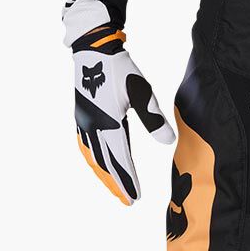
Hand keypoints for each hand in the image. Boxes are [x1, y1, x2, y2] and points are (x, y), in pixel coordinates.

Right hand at [72, 27, 174, 204]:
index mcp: (107, 123)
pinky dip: (92, 160)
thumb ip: (153, 119)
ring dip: (103, 174)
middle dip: (116, 183)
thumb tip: (168, 141)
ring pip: (93, 157)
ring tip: (114, 187)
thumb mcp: (141, 92)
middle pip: (104, 164)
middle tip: (127, 201)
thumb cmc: (121, 69)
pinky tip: (97, 162)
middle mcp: (92, 126)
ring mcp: (83, 122)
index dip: (127, 181)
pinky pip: (85, 146)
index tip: (135, 198)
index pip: (119, 160)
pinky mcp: (81, 115)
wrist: (94, 49)